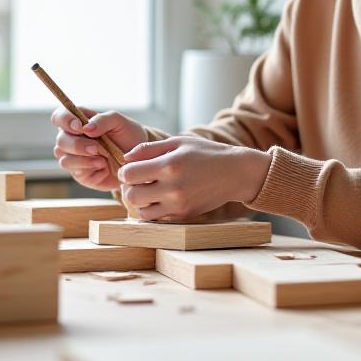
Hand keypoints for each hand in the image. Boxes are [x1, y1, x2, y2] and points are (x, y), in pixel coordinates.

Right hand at [51, 106, 145, 191]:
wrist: (139, 158)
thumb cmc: (127, 135)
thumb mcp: (119, 122)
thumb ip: (103, 120)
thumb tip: (87, 128)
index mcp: (78, 122)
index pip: (59, 116)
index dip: (64, 120)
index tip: (79, 126)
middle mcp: (72, 139)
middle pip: (60, 141)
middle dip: (77, 145)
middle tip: (96, 148)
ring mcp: (74, 158)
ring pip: (64, 160)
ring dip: (83, 159)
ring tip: (103, 160)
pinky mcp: (81, 174)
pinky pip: (76, 173)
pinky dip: (90, 169)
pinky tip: (104, 167)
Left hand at [117, 135, 269, 220]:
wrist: (235, 173)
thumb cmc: (206, 154)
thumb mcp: (178, 142)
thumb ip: (149, 149)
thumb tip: (126, 158)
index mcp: (169, 165)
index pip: (129, 174)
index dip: (125, 171)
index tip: (131, 169)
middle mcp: (172, 188)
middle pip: (131, 195)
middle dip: (130, 187)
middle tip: (137, 181)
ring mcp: (178, 205)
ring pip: (141, 211)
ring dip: (141, 201)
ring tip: (149, 190)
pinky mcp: (183, 216)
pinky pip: (157, 218)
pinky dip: (154, 209)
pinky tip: (162, 198)